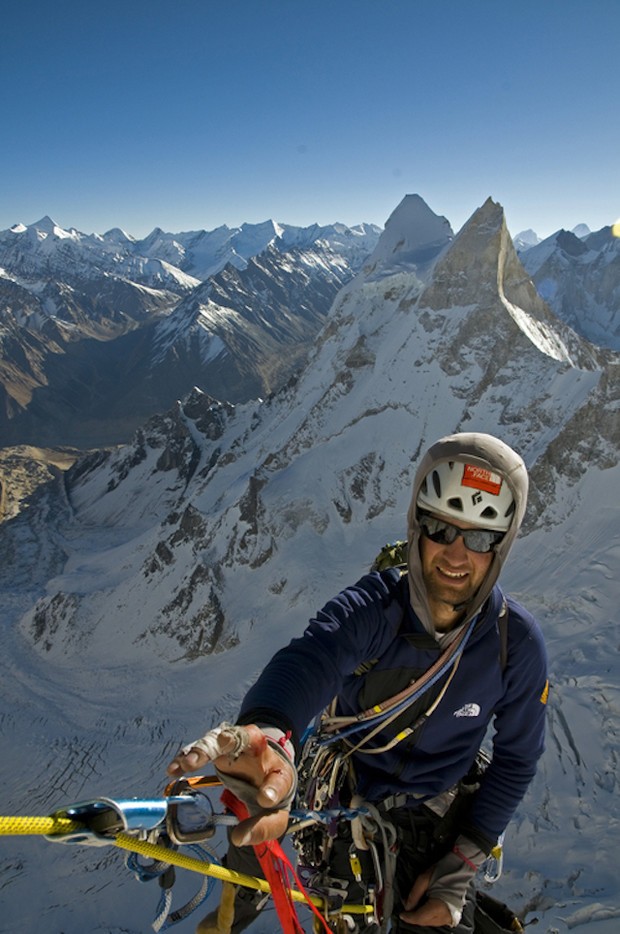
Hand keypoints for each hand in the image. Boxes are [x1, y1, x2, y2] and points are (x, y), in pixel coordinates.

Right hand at [167, 723, 294, 846]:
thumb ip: (262, 828)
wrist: (266, 770)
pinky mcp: (219, 748)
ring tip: (188, 764)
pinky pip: (202, 747)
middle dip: (235, 739)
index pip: (279, 780)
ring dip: (204, 748)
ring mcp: (237, 746)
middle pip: (250, 738)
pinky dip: (187, 755)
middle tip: (223, 743)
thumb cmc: (271, 794)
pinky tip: (174, 769)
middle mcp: (259, 753)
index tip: (265, 799)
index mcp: (278, 773)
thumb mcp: (274, 815)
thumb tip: (240, 838)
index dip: (272, 790)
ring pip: (221, 738)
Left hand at [400, 867, 452, 926]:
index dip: (409, 917)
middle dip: (413, 917)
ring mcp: (449, 917)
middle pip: (424, 922)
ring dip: (420, 917)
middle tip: (406, 907)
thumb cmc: (442, 871)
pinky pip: (436, 920)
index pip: (420, 918)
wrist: (458, 870)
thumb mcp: (424, 879)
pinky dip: (428, 916)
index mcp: (439, 906)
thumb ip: (414, 894)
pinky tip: (423, 909)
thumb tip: (407, 906)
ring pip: (429, 922)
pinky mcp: (451, 916)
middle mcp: (445, 916)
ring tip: (414, 906)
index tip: (401, 914)